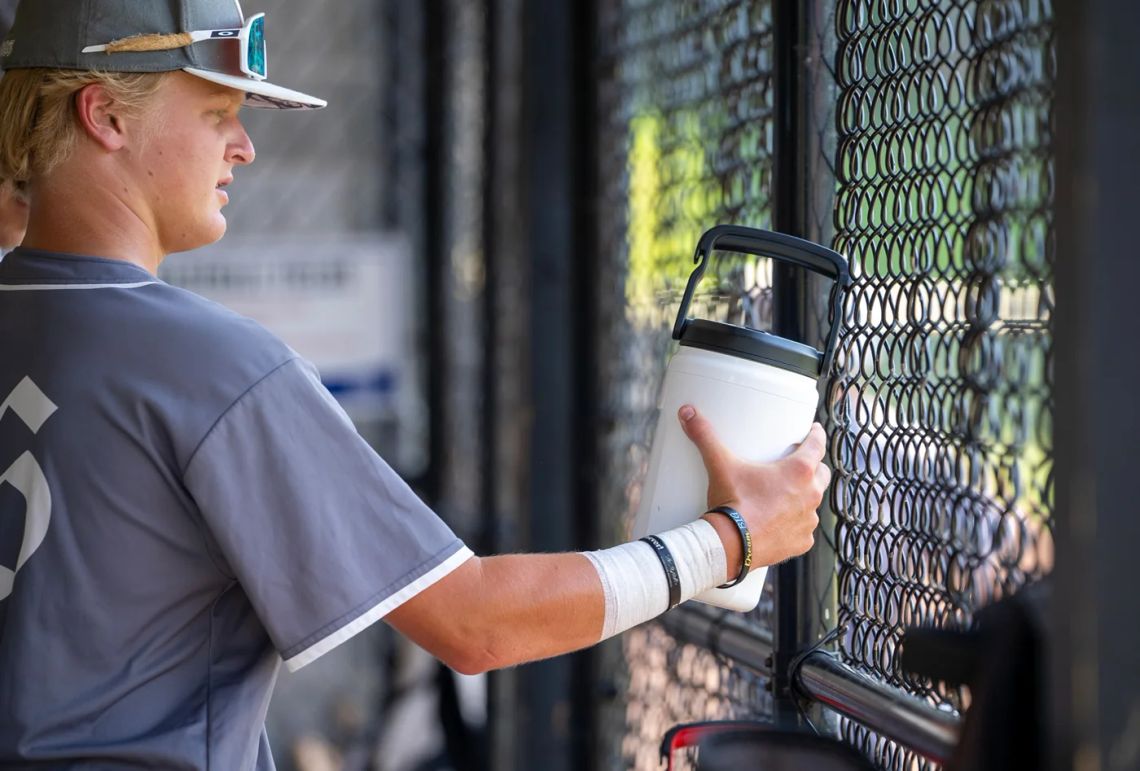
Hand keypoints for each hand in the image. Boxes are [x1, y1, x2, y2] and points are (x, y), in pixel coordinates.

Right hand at [678, 405, 828, 568]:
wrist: (732, 546)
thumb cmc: (733, 503)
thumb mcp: (720, 465)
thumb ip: (706, 436)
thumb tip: (689, 413)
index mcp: (799, 471)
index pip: (818, 444)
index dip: (816, 434)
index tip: (813, 431)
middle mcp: (811, 495)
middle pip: (821, 474)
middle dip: (813, 467)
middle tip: (795, 465)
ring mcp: (807, 520)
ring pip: (813, 503)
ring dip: (803, 498)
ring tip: (784, 496)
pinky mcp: (801, 542)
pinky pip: (803, 529)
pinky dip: (795, 525)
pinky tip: (781, 524)